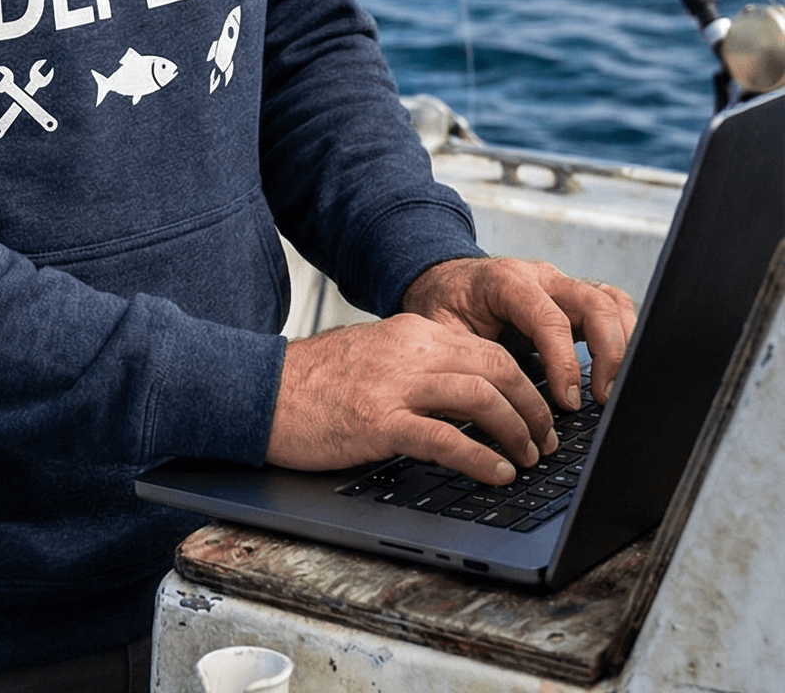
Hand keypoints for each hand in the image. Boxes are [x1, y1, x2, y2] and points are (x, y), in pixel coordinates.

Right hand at [266, 313, 558, 485]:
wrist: (259, 390)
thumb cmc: (312, 383)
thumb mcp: (372, 355)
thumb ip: (414, 364)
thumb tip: (463, 392)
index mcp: (410, 331)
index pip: (487, 349)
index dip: (524, 382)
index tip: (539, 410)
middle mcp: (408, 350)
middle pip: (496, 368)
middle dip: (533, 406)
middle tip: (546, 438)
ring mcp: (393, 385)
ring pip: (480, 398)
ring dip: (516, 431)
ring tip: (529, 458)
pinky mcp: (377, 422)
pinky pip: (445, 438)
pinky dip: (481, 458)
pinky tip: (497, 474)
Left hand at [401, 256, 636, 412]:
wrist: (443, 283)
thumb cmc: (442, 306)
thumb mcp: (440, 330)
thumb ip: (466, 357)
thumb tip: (490, 404)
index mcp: (506, 281)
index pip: (549, 318)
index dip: (564, 362)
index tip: (569, 401)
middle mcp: (540, 276)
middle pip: (594, 303)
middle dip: (608, 352)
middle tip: (604, 399)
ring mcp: (560, 285)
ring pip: (610, 301)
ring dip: (622, 344)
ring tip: (615, 388)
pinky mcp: (571, 298)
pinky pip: (611, 306)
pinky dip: (623, 334)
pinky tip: (619, 369)